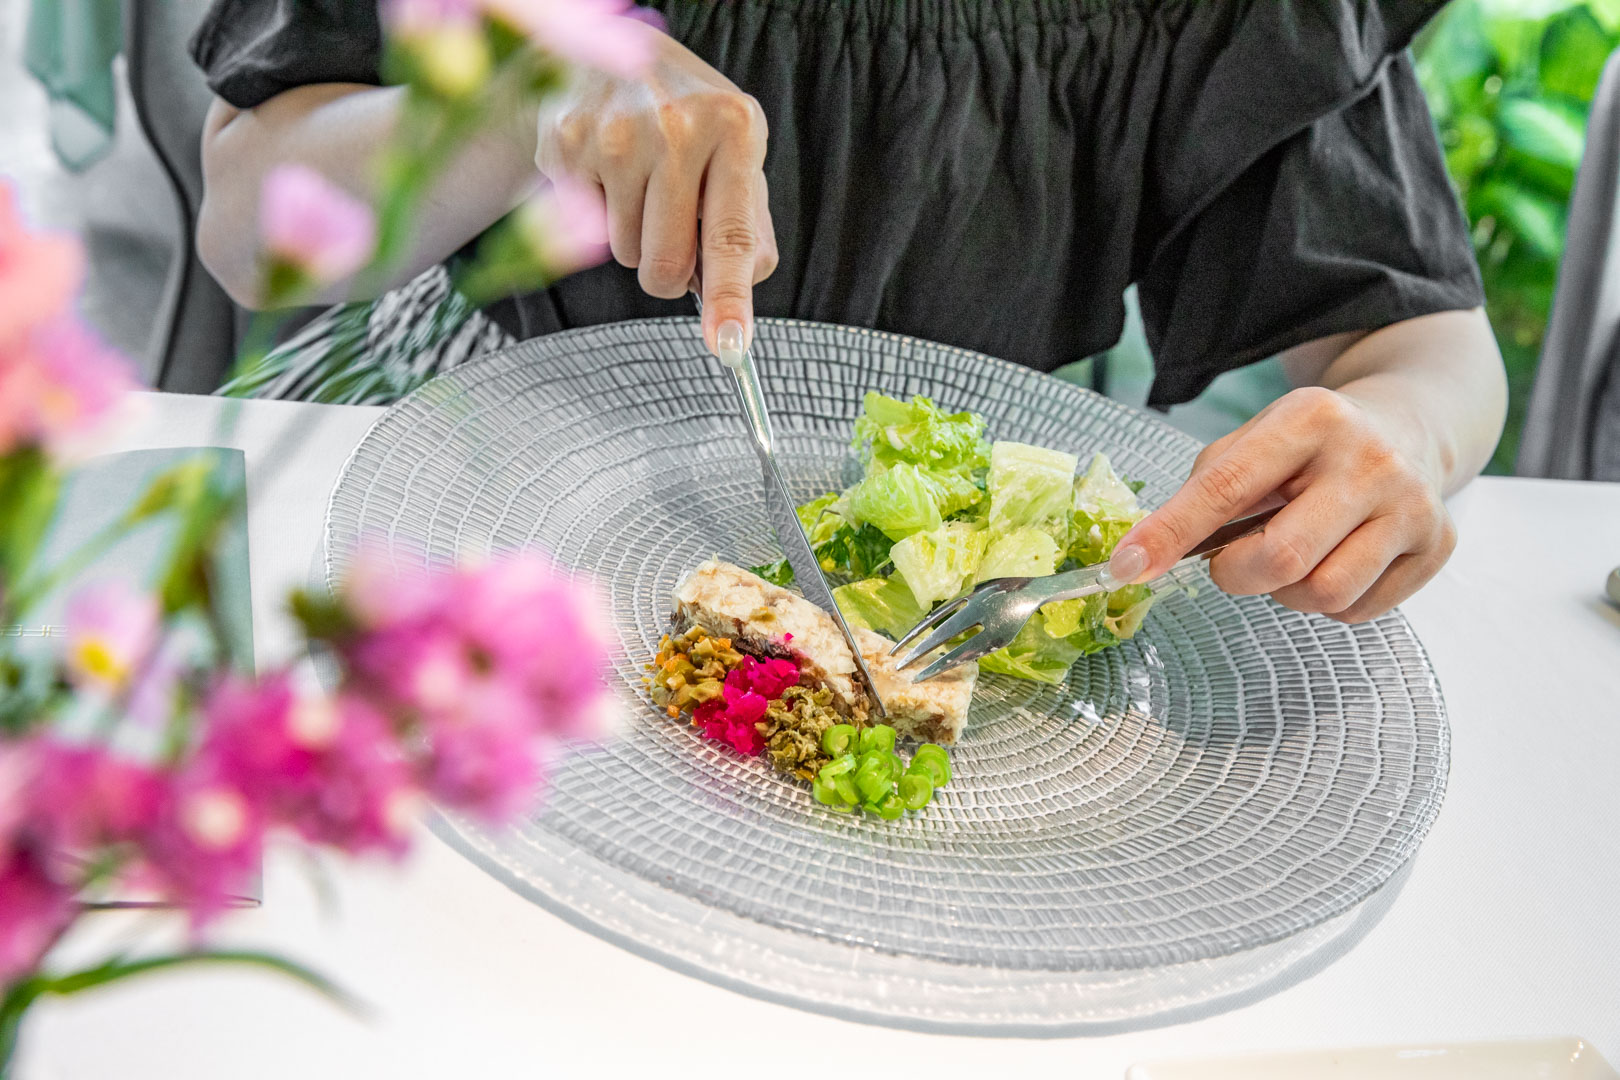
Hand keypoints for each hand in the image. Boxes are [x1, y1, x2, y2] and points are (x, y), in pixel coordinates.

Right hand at [534, 28, 777, 353]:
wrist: (605, 53)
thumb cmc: (686, 120)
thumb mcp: (736, 152)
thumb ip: (749, 224)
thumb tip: (738, 293)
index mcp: (734, 127)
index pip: (732, 235)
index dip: (731, 297)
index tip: (729, 344)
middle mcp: (674, 127)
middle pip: (668, 266)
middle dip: (672, 272)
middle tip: (673, 228)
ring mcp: (613, 136)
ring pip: (625, 256)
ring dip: (635, 238)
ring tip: (640, 182)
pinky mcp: (564, 146)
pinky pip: (588, 230)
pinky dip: (599, 213)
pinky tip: (606, 170)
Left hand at [1107, 386, 1456, 622]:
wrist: (1410, 428)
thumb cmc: (1308, 449)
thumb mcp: (1253, 444)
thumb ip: (1203, 492)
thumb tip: (1144, 557)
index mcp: (1311, 419)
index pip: (1227, 487)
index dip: (1172, 533)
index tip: (1128, 566)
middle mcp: (1370, 458)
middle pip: (1282, 558)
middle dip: (1237, 574)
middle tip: (1233, 561)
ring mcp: (1413, 505)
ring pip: (1324, 593)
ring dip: (1286, 593)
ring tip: (1291, 556)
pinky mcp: (1438, 546)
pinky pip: (1359, 611)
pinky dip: (1328, 603)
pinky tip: (1332, 561)